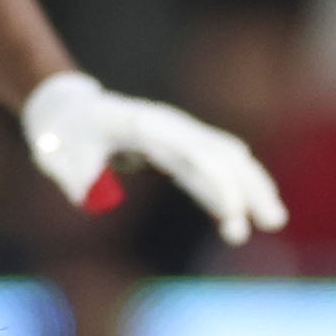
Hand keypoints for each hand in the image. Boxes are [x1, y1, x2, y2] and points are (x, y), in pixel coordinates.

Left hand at [21, 73, 286, 246]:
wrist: (68, 112)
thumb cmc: (64, 137)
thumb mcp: (61, 157)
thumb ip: (79, 178)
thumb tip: (98, 200)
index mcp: (146, 126)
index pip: (197, 156)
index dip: (220, 186)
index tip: (234, 219)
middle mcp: (171, 127)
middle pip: (223, 156)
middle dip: (251, 189)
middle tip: (273, 223)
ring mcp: (179, 136)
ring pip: (228, 159)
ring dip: (253, 188)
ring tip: (274, 220)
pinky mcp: (181, 148)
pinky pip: (217, 165)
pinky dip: (238, 185)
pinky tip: (254, 205)